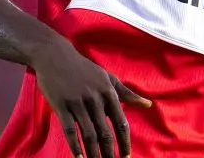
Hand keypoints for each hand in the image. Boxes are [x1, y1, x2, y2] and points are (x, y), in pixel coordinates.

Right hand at [29, 40, 151, 157]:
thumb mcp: (107, 78)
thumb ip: (127, 93)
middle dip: (110, 153)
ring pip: (88, 135)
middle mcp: (95, 98)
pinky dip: (75, 146)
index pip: (120, 123)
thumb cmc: (84, 69)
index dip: (125, 142)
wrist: (55, 56)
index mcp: (108, 92)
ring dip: (94, 154)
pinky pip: (69, 130)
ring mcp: (77, 102)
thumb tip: (148, 104)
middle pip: (105, 132)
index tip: (126, 156)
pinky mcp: (61, 105)